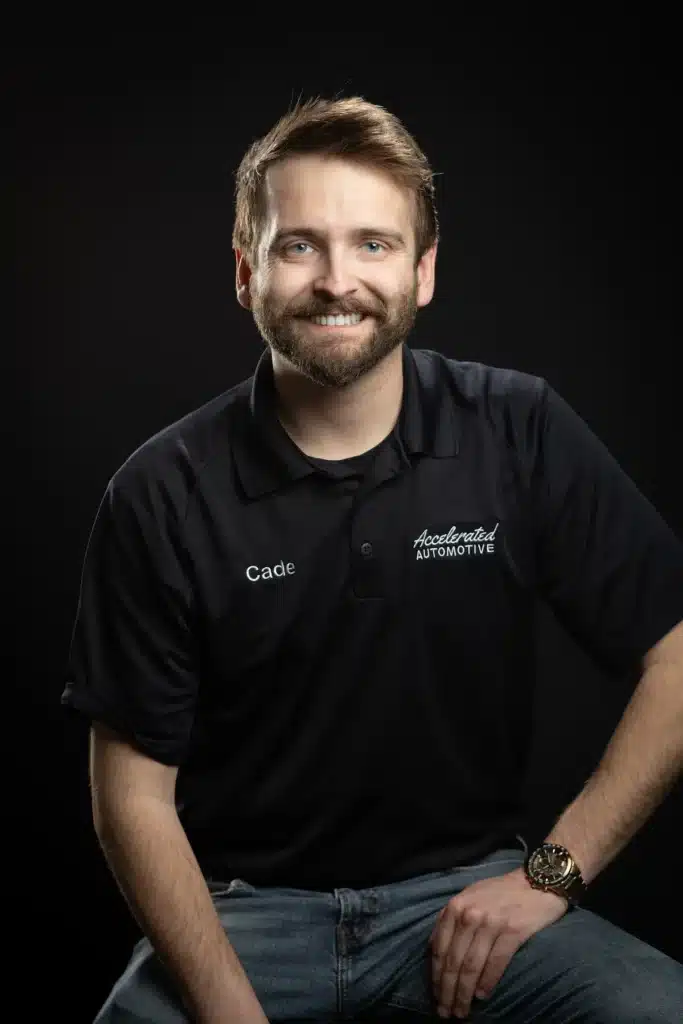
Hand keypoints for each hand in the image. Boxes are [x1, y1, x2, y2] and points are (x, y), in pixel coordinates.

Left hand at [429, 866, 568, 1018]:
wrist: (537, 881)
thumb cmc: (501, 891)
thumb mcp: (469, 897)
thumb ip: (452, 919)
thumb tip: (435, 949)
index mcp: (455, 906)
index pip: (439, 949)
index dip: (436, 977)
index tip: (436, 997)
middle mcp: (469, 914)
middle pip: (453, 961)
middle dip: (447, 991)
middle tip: (446, 1013)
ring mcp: (491, 922)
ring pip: (471, 966)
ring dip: (464, 993)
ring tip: (462, 1011)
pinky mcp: (513, 931)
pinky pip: (496, 963)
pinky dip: (487, 982)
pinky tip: (482, 996)